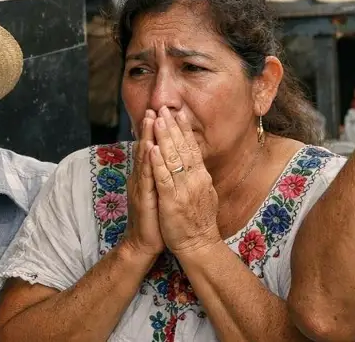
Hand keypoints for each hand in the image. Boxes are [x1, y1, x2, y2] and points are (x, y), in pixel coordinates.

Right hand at [123, 111, 164, 258]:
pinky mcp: (143, 197)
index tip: (159, 113)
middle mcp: (141, 178)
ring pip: (144, 158)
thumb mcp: (159, 193)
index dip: (154, 132)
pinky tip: (150, 147)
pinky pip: (146, 176)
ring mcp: (140, 187)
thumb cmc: (154, 219)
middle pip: (145, 149)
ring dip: (146, 138)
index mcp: (147, 177)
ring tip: (149, 120)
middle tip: (153, 108)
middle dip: (149, 128)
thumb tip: (166, 162)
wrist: (144, 244)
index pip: (151, 149)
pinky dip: (148, 160)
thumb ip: (160, 176)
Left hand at [149, 107, 220, 255]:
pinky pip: (163, 178)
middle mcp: (194, 179)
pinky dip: (157, 163)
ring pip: (172, 159)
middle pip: (182, 148)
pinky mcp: (172, 201)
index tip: (178, 113)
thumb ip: (197, 176)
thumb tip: (195, 161)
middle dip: (172, 127)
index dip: (184, 130)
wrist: (199, 245)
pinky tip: (152, 149)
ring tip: (157, 120)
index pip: (192, 148)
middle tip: (164, 109)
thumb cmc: (198, 220)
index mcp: (201, 176)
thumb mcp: (202, 193)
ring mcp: (183, 189)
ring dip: (164, 138)